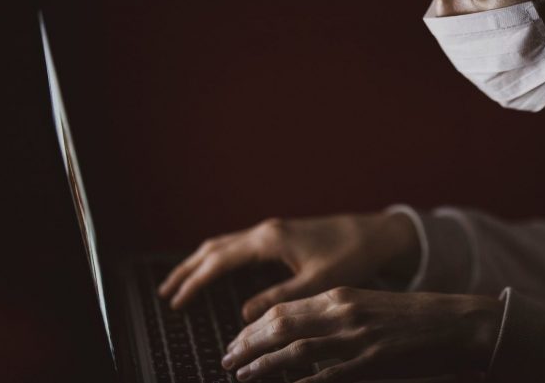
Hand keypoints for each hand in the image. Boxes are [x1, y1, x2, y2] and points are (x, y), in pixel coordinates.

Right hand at [158, 213, 418, 320]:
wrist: (378, 234)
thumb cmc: (352, 256)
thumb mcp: (317, 283)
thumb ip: (279, 299)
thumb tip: (245, 314)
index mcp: (270, 240)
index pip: (219, 261)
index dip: (195, 282)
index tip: (176, 302)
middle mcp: (267, 231)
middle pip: (214, 248)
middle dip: (188, 270)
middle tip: (166, 293)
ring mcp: (274, 230)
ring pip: (225, 244)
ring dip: (201, 262)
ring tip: (182, 282)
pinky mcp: (282, 235)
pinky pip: (239, 244)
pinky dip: (220, 257)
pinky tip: (218, 269)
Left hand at [221, 287, 502, 382]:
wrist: (454, 323)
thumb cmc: (414, 318)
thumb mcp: (369, 306)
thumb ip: (336, 316)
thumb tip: (299, 334)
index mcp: (342, 295)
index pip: (284, 309)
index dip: (254, 326)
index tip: (237, 338)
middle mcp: (342, 312)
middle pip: (280, 326)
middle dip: (247, 343)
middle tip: (227, 358)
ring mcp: (354, 339)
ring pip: (293, 351)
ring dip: (261, 364)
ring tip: (240, 374)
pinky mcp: (367, 363)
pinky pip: (323, 375)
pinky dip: (297, 382)